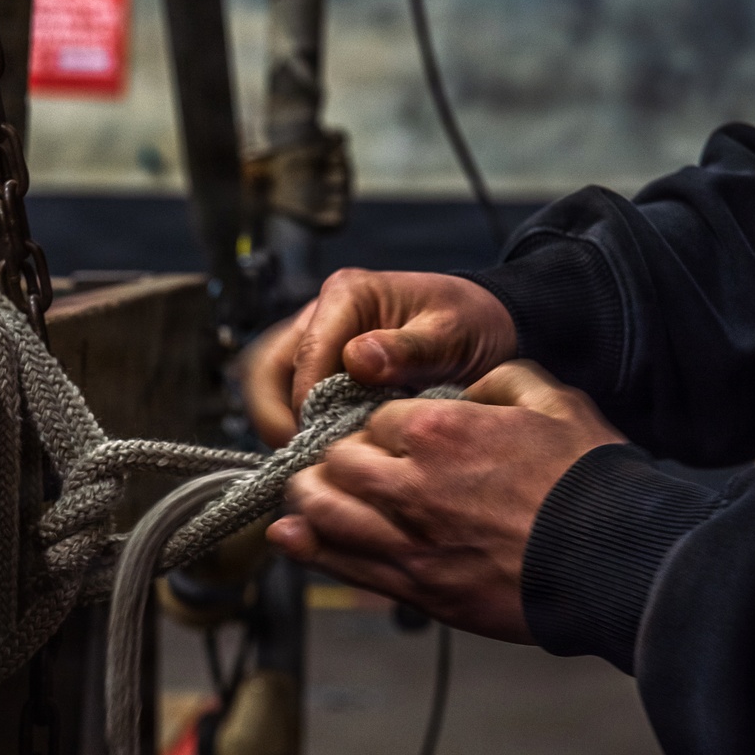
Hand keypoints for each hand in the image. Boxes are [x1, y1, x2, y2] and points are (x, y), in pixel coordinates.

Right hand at [242, 268, 516, 446]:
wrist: (487, 326)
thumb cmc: (471, 325)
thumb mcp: (452, 334)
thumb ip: (409, 349)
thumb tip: (357, 360)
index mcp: (347, 295)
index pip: (305, 355)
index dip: (307, 405)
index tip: (327, 445)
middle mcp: (320, 313)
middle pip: (268, 368)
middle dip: (277, 416)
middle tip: (307, 458)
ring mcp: (316, 340)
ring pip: (271, 384)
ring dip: (283, 423)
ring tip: (313, 460)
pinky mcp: (320, 366)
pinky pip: (290, 396)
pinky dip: (300, 426)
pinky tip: (326, 451)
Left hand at [266, 362, 627, 641]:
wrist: (610, 560)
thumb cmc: (588, 483)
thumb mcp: (555, 402)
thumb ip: (503, 380)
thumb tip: (473, 383)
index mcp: (440, 429)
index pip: (371, 419)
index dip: (374, 426)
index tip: (380, 435)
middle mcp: (411, 483)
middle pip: (336, 463)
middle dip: (333, 459)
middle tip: (338, 464)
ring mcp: (408, 540)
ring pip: (325, 512)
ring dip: (309, 500)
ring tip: (309, 495)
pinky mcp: (416, 587)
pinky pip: (341, 564)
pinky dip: (307, 547)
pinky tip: (289, 535)